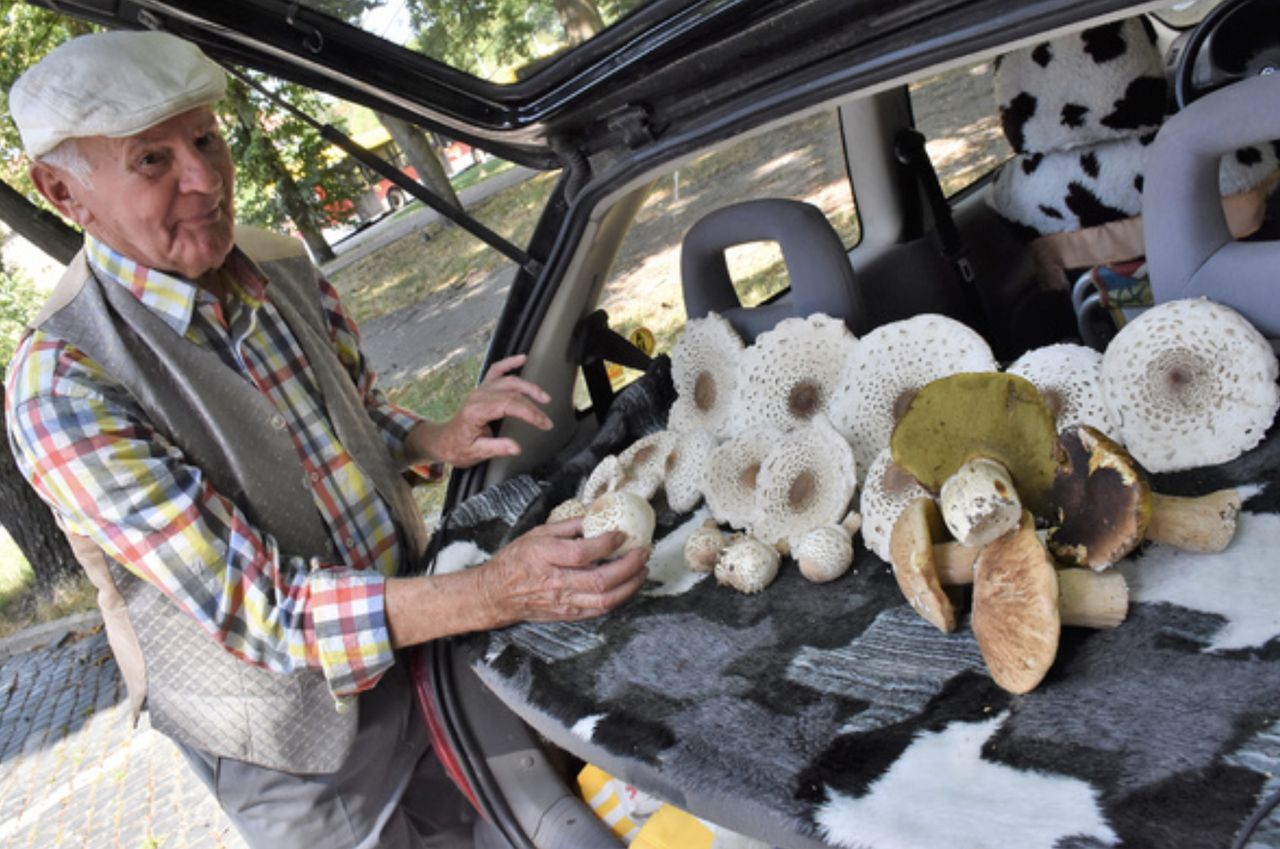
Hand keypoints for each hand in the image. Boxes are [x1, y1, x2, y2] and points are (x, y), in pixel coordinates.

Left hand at [409, 355, 552, 468]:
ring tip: (544, 397)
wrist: (443, 441)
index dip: (530, 413)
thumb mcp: (475, 453)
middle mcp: (479, 396)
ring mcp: (480, 390)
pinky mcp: (482, 389)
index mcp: (476, 411)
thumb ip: (496, 448)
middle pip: (512, 393)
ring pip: (508, 381)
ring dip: (528, 387)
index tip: (544, 424)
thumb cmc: (458, 448)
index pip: (509, 405)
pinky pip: (496, 371)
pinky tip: (522, 358)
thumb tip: (517, 447)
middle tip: (547, 420)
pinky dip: (509, 363)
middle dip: (533, 406)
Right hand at [475, 518, 649, 625]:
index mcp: (545, 557)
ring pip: (605, 600)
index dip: (607, 543)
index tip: (622, 534)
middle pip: (600, 579)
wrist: (496, 594)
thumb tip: (595, 516)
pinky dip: (618, 599)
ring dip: (630, 585)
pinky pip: (599, 610)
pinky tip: (627, 586)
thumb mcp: (537, 533)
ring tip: (642, 570)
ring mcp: (563, 602)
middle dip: (629, 566)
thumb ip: (568, 525)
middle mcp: (556, 582)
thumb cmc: (516, 560)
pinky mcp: (568, 614)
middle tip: (643, 552)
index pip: (582, 553)